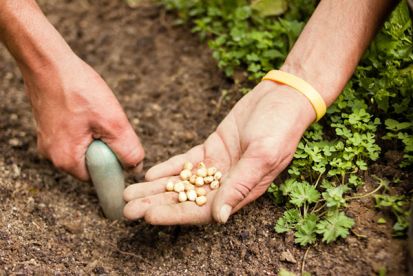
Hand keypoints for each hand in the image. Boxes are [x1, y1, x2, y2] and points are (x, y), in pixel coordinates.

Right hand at [24, 55, 143, 180]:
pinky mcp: (50, 128)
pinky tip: (87, 109)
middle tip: (109, 123)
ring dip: (97, 135)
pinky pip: (75, 136)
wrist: (49, 62)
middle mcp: (53, 155)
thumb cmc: (78, 89)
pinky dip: (86, 126)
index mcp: (67, 160)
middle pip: (92, 163)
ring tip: (97, 112)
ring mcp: (49, 141)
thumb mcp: (113, 122)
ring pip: (85, 147)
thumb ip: (127, 150)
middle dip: (106, 146)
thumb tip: (136, 168)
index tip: (120, 145)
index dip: (115, 165)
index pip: (100, 178)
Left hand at [123, 80, 314, 223]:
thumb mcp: (262, 155)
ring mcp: (218, 165)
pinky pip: (186, 161)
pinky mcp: (212, 148)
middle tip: (127, 209)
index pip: (202, 210)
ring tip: (130, 193)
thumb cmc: (280, 127)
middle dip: (156, 204)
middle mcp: (227, 182)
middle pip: (186, 199)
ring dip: (156, 188)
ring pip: (182, 181)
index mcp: (241, 190)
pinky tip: (150, 172)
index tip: (148, 216)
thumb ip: (240, 185)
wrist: (282, 98)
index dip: (174, 214)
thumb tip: (219, 217)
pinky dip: (168, 167)